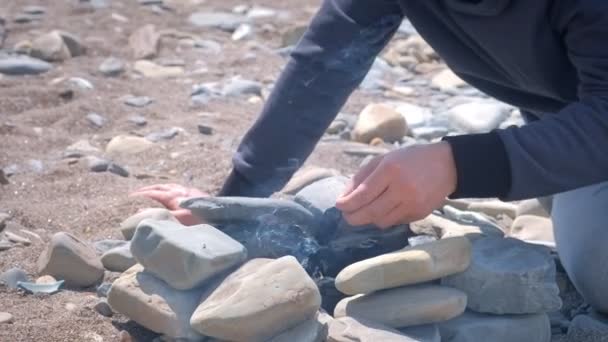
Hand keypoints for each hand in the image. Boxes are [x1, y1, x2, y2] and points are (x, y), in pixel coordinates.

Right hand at [129, 184, 207, 225]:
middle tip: (137, 193)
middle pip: (161, 187)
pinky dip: (169, 189)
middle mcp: (181, 190)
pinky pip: (178, 188)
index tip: (129, 196)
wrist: (223, 215)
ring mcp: (190, 191)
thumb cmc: (201, 220)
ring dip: (159, 187)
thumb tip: (140, 210)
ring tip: (151, 191)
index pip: (154, 193)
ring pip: (170, 186)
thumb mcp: (178, 220)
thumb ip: (159, 215)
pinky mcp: (197, 194)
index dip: (141, 194)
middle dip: (148, 189)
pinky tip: (172, 193)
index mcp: (174, 196)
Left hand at [335, 142, 456, 228]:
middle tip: (346, 215)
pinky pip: (395, 222)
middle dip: (353, 217)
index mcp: (391, 170)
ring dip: (368, 219)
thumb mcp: (384, 159)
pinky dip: (384, 218)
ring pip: (381, 221)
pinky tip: (384, 209)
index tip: (338, 205)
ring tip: (364, 211)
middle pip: (370, 212)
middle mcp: (402, 188)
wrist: (448, 165)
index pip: (363, 194)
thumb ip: (362, 177)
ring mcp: (413, 203)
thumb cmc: (410, 159)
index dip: (348, 203)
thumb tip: (344, 197)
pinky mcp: (420, 214)